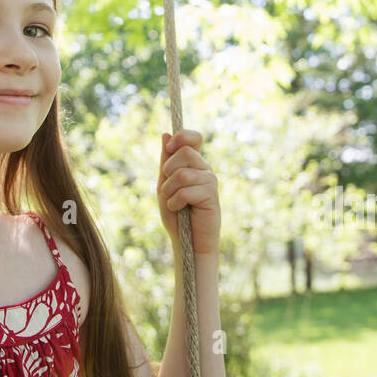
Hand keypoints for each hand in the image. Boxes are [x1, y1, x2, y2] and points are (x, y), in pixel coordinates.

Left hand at [157, 129, 219, 254]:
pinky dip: (175, 202)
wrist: (187, 242)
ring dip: (169, 190)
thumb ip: (166, 161)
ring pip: (182, 173)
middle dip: (167, 170)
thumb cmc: (176, 214)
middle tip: (168, 188)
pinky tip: (179, 209)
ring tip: (173, 202)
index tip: (170, 146)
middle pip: (184, 152)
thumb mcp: (165, 184)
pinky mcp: (212, 195)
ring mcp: (210, 181)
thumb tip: (166, 134)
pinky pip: (186, 190)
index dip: (182, 136)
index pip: (194, 138)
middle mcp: (204, 169)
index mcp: (193, 164)